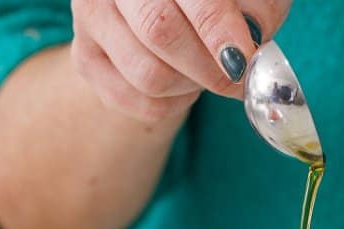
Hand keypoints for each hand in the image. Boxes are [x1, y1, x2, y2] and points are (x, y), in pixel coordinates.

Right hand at [71, 0, 290, 123]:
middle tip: (238, 77)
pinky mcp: (86, 60)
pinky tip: (183, 82)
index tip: (243, 59)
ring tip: (206, 71)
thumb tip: (251, 42)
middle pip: (159, 32)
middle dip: (209, 67)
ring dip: (192, 86)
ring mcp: (91, 17)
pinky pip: (141, 104)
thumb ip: (257, 7)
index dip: (217, 28)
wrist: (165, 10)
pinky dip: (174, 103)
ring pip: (149, 76)